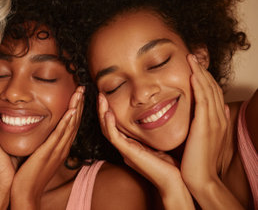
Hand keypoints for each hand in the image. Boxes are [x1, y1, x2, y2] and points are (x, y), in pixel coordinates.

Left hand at [10, 86, 84, 209]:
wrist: (25, 192)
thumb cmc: (30, 175)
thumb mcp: (40, 154)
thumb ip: (43, 142)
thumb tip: (42, 130)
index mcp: (60, 147)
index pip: (71, 124)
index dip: (76, 108)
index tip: (78, 94)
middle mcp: (62, 147)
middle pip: (74, 122)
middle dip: (80, 104)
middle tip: (83, 87)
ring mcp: (57, 150)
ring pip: (70, 125)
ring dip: (76, 108)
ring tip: (80, 92)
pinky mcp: (49, 153)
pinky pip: (60, 135)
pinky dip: (67, 122)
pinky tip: (71, 111)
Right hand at [97, 93, 193, 208]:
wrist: (175, 181)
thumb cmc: (172, 164)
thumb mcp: (161, 143)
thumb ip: (155, 132)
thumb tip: (159, 115)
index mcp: (132, 145)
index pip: (115, 125)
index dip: (110, 111)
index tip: (110, 96)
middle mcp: (125, 147)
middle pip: (107, 126)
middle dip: (102, 110)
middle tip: (100, 94)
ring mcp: (125, 150)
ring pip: (106, 130)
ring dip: (102, 113)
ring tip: (101, 98)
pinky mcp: (128, 153)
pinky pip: (114, 137)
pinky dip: (109, 124)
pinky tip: (108, 113)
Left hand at [180, 55, 239, 208]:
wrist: (200, 179)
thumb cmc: (197, 162)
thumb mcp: (202, 140)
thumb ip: (205, 125)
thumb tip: (211, 113)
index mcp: (217, 121)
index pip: (212, 93)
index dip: (204, 79)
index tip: (194, 67)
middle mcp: (218, 118)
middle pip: (212, 87)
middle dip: (203, 71)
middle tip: (193, 56)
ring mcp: (214, 120)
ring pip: (209, 89)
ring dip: (200, 72)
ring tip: (191, 58)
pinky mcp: (205, 124)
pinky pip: (204, 99)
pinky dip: (200, 85)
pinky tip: (193, 74)